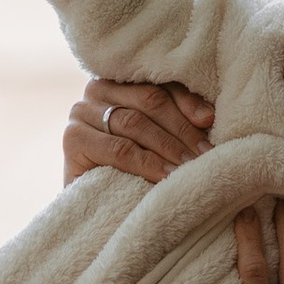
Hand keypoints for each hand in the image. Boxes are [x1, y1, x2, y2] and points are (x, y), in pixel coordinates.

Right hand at [62, 77, 215, 185]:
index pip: (159, 82)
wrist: (93, 203)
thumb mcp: (156, 139)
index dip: (187, 101)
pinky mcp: (73, 139)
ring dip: (168, 147)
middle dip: (182, 128)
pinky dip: (146, 163)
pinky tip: (166, 176)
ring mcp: (81, 112)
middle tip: (206, 153)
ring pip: (134, 123)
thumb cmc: (132, 167)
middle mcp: (98, 88)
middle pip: (149, 100)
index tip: (210, 121)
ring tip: (190, 166)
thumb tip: (208, 117)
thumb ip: (177, 120)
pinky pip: (118, 149)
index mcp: (121, 79)